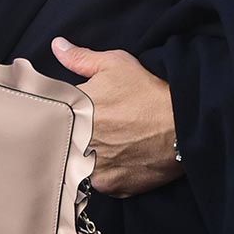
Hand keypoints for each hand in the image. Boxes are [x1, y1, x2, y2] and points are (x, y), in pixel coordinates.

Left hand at [51, 37, 181, 197]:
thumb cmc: (148, 93)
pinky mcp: (109, 186)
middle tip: (92, 128)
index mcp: (72, 111)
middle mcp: (77, 143)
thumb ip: (80, 58)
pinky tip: (119, 158)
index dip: (61, 113)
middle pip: (61, 141)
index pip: (50, 114)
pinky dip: (105, 172)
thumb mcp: (115, 65)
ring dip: (85, 156)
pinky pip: (98, 181)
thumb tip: (57, 46)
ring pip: (78, 164)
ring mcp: (92, 169)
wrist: (183, 126)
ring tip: (108, 143)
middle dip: (71, 134)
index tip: (71, 112)